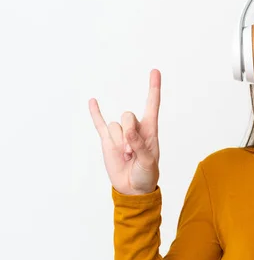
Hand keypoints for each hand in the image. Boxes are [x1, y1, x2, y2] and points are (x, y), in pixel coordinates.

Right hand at [89, 69, 161, 194]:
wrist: (133, 189)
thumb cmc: (147, 175)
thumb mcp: (148, 162)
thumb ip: (139, 145)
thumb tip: (128, 132)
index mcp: (150, 131)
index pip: (152, 105)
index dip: (154, 88)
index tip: (155, 71)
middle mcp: (135, 129)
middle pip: (128, 116)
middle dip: (128, 133)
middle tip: (132, 153)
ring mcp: (120, 134)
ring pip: (114, 126)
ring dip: (118, 142)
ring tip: (125, 157)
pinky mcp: (108, 141)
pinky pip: (100, 124)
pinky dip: (95, 113)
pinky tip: (93, 101)